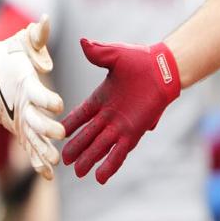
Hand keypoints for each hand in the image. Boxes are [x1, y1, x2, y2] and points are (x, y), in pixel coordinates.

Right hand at [0, 16, 65, 178]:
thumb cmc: (10, 51)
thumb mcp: (24, 40)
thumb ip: (37, 34)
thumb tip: (45, 20)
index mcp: (24, 83)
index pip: (36, 92)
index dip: (47, 99)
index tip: (60, 104)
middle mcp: (19, 103)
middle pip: (32, 120)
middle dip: (46, 129)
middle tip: (60, 137)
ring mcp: (16, 117)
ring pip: (29, 138)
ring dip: (41, 152)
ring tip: (54, 165)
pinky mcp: (17, 126)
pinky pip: (27, 146)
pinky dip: (35, 160)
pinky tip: (48, 175)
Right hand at [61, 38, 180, 183]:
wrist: (164, 68)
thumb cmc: (141, 60)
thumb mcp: (115, 55)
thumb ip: (98, 53)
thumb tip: (82, 42)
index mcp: (101, 98)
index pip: (80, 115)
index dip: (69, 125)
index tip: (56, 134)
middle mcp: (109, 114)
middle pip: (88, 135)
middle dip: (76, 148)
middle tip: (62, 161)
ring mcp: (121, 125)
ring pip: (101, 146)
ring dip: (90, 159)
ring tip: (78, 172)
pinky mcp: (134, 132)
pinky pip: (119, 152)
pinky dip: (110, 164)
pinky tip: (100, 178)